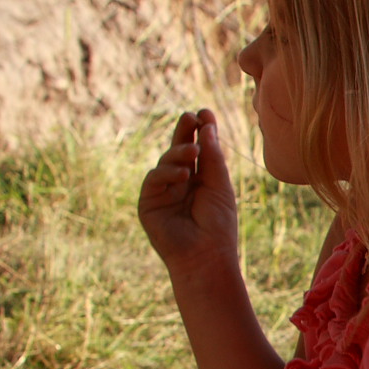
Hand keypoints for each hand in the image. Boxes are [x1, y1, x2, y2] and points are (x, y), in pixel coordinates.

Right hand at [139, 109, 238, 278]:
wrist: (206, 256)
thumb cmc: (218, 224)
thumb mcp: (219, 185)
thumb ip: (212, 157)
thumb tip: (207, 126)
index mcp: (200, 179)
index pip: (199, 150)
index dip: (201, 131)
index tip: (205, 113)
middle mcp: (180, 183)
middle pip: (179, 151)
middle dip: (184, 132)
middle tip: (191, 116)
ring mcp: (163, 192)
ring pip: (166, 162)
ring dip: (178, 153)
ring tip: (192, 151)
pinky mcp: (149, 203)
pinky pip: (154, 180)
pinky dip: (166, 173)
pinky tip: (181, 175)